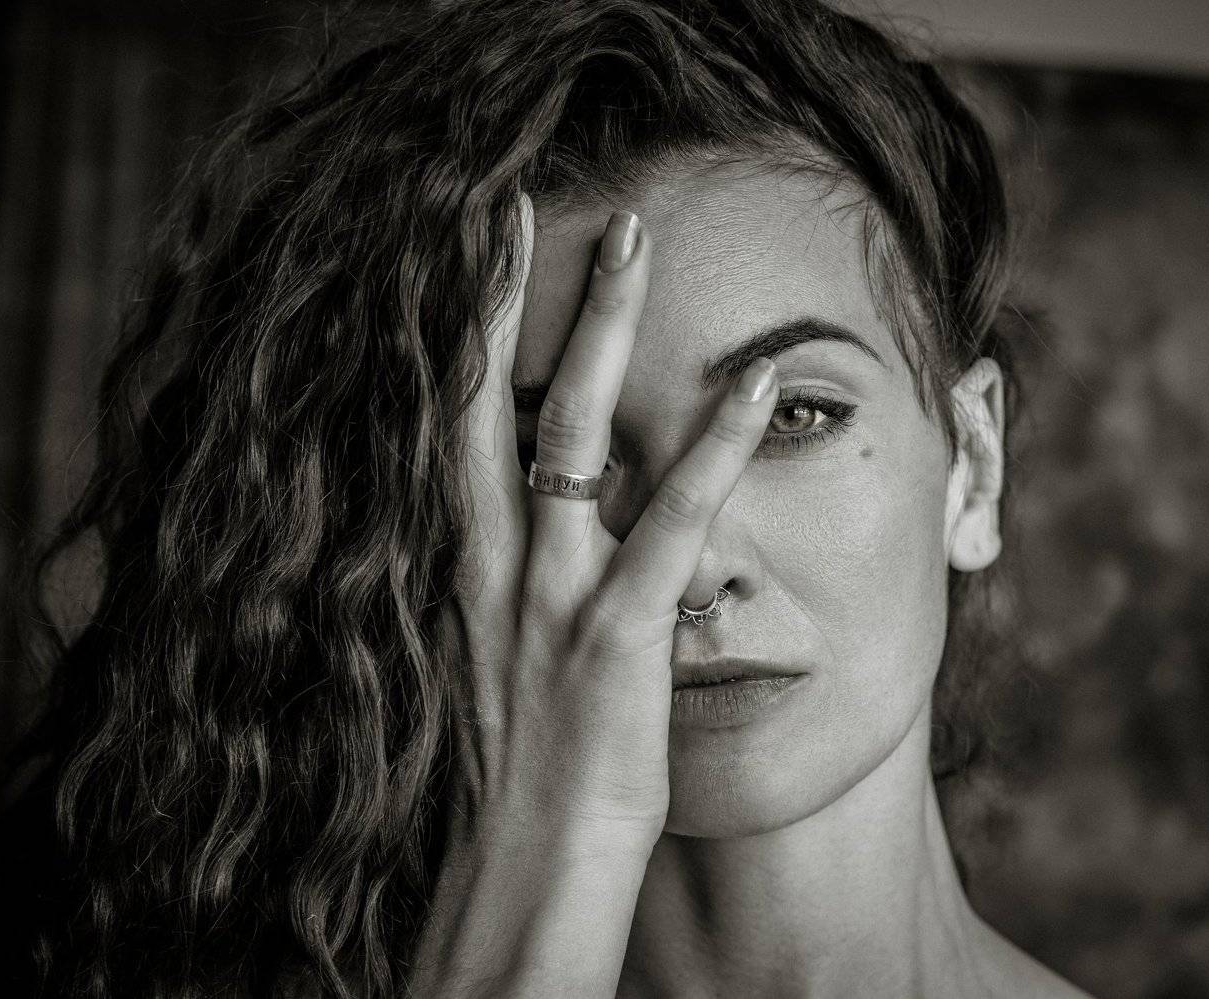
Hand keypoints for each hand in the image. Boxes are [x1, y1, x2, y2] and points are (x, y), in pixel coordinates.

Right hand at [453, 194, 780, 842]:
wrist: (527, 865)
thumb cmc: (526, 761)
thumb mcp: (508, 649)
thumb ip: (531, 569)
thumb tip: (567, 505)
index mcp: (470, 563)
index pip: (455, 422)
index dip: (463, 333)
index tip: (477, 255)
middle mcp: (498, 562)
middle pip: (494, 401)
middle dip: (513, 298)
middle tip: (533, 206)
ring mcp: (552, 594)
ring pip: (569, 434)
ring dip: (602, 331)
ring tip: (635, 247)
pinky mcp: (614, 637)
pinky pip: (671, 523)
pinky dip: (713, 447)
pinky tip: (753, 385)